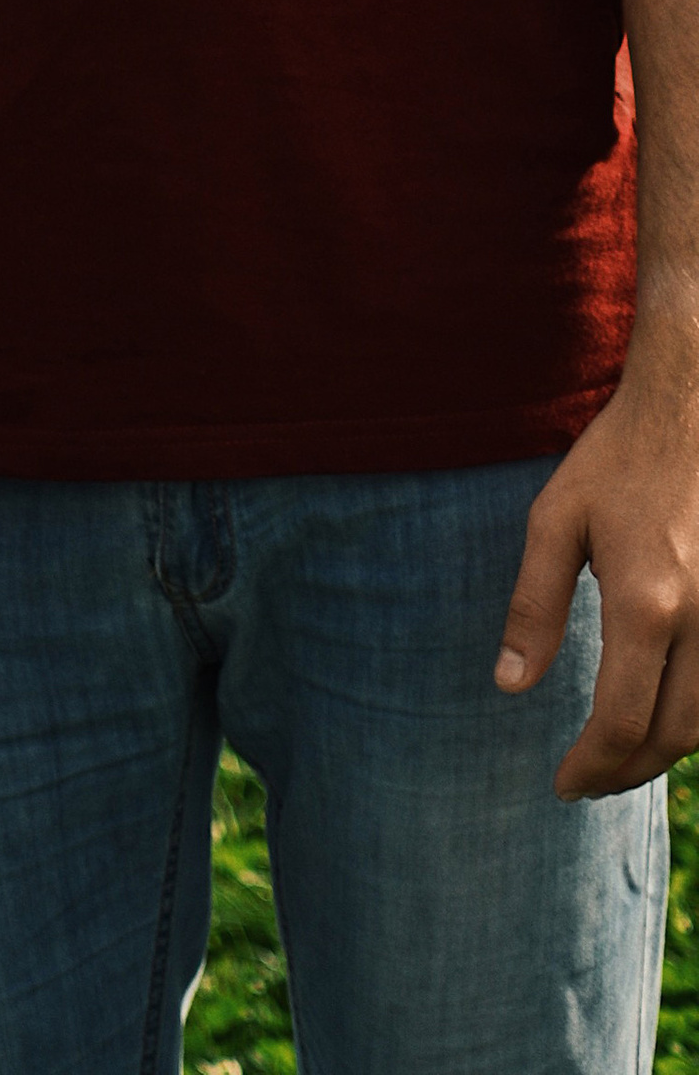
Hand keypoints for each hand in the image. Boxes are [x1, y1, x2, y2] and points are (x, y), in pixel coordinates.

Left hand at [497, 333, 698, 791]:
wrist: (693, 406)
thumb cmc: (617, 458)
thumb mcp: (555, 519)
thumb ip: (534, 605)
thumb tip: (509, 685)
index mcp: (644, 603)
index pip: (621, 721)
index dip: (591, 765)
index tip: (563, 784)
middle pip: (673, 737)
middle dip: (626, 770)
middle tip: (587, 779)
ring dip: (667, 751)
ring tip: (621, 755)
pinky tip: (666, 715)